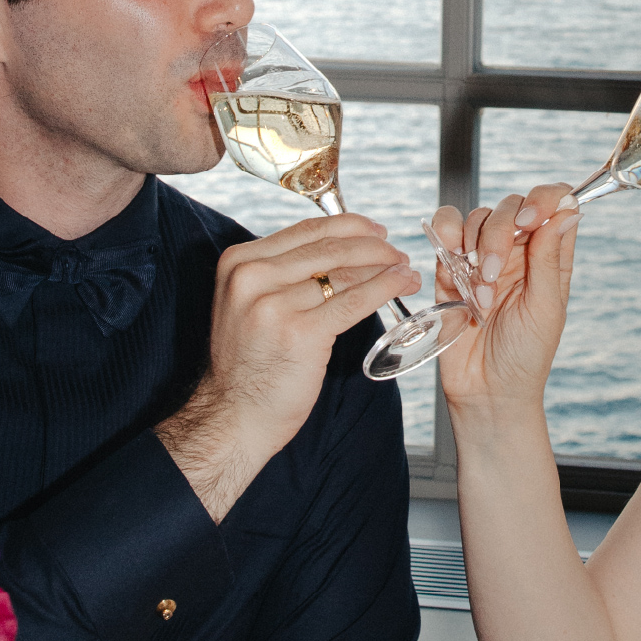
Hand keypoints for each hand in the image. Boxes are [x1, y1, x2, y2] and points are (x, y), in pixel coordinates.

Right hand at [156, 210, 417, 519]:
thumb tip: (339, 251)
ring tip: (406, 270)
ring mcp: (273, 304)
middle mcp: (251, 277)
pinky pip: (353, 301)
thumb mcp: (250, 304)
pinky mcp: (300, 332)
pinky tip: (403, 284)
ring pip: (343, 273)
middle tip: (397, 252)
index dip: (349, 226)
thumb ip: (280, 275)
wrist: (234, 415)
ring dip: (384, 267)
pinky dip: (385, 288)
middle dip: (373, 246)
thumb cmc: (250, 364)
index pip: (306, 230)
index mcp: (239, 262)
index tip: (375, 231)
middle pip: (328, 247)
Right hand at [428, 183, 578, 418]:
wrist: (486, 390)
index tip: (530, 220)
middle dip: (499, 234)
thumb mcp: (546, 308)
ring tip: (478, 290)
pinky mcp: (451, 268)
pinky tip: (452, 261)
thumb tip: (567, 210)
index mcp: (550, 257)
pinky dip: (445, 237)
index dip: (544, 200)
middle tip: (493, 273)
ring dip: (474, 247)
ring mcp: (484, 258)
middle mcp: (519, 251)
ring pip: (476, 217)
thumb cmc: (525, 357)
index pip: (555, 205)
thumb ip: (550, 258)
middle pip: (510, 207)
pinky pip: (445, 232)